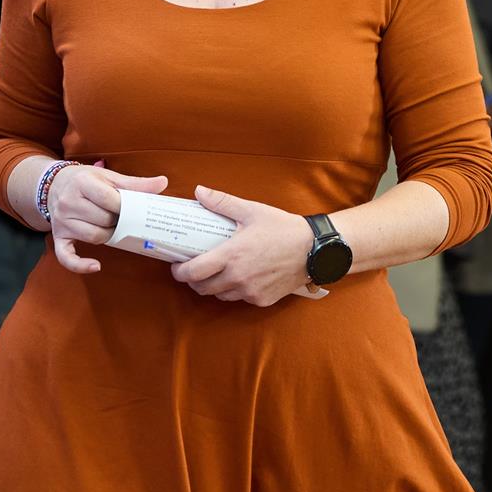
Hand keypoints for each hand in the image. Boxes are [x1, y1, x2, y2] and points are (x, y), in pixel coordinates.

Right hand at [47, 161, 167, 275]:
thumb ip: (135, 183)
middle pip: (102, 220)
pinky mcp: (58, 237)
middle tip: (124, 218)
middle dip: (118, 221)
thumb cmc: (86, 181)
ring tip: (113, 229)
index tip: (134, 209)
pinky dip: (80, 265)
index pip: (108, 200)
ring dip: (108, 236)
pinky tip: (96, 266)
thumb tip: (162, 182)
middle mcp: (68, 202)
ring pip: (93, 237)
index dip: (125, 207)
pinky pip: (66, 257)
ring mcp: (61, 221)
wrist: (55, 184)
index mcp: (82, 183)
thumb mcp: (109, 176)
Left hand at [170, 186, 317, 306]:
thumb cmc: (283, 228)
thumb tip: (199, 191)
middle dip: (193, 280)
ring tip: (214, 272)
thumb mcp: (252, 210)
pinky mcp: (262, 300)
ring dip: (213, 287)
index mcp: (232, 255)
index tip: (176, 265)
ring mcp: (250, 291)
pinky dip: (234, 290)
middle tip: (193, 269)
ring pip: (219, 296)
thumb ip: (222, 202)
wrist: (314, 249)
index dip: (179, 271)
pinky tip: (238, 277)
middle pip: (202, 288)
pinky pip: (239, 298)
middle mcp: (238, 278)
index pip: (194, 272)